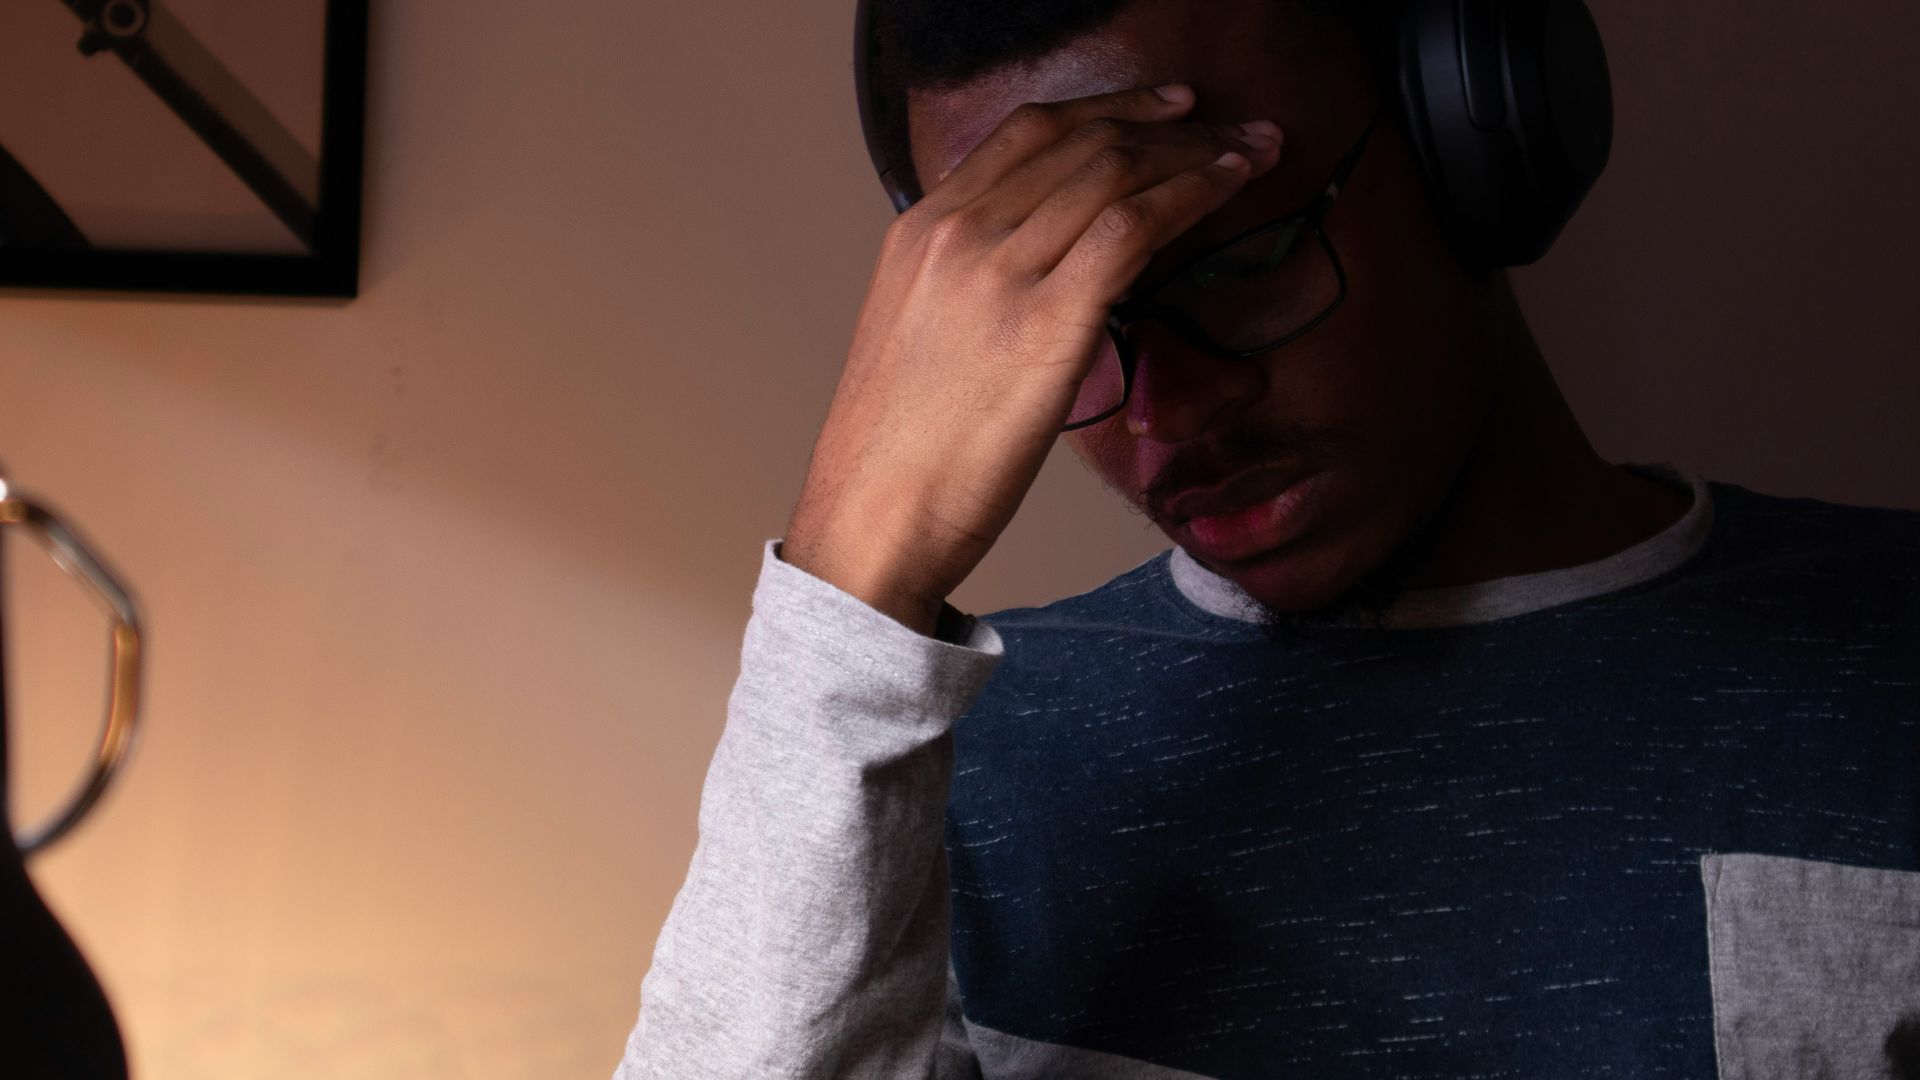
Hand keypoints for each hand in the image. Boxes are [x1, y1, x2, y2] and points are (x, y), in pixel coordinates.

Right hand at [782, 84, 1282, 634]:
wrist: (871, 520)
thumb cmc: (900, 455)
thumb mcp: (920, 339)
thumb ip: (972, 287)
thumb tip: (1044, 279)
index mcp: (920, 231)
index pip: (1026, 133)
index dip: (1107, 108)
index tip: (1163, 109)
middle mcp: (957, 233)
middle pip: (1080, 141)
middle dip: (1169, 125)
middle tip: (1232, 127)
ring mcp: (999, 271)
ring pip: (1113, 172)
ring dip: (1195, 153)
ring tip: (1251, 153)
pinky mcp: (1046, 321)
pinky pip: (1132, 227)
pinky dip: (1191, 195)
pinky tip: (1229, 191)